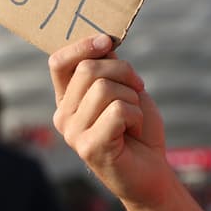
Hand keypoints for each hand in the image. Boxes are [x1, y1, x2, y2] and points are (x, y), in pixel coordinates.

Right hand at [49, 34, 169, 206]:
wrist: (152, 171)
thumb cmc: (138, 129)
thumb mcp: (124, 88)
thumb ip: (108, 67)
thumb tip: (102, 39)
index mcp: (67, 99)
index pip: (59, 62)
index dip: (82, 46)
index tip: (107, 41)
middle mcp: (63, 115)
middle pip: (88, 70)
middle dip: (123, 72)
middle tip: (137, 90)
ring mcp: (73, 133)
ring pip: (105, 89)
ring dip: (132, 99)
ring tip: (133, 118)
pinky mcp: (89, 147)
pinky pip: (118, 111)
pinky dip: (136, 116)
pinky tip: (133, 132)